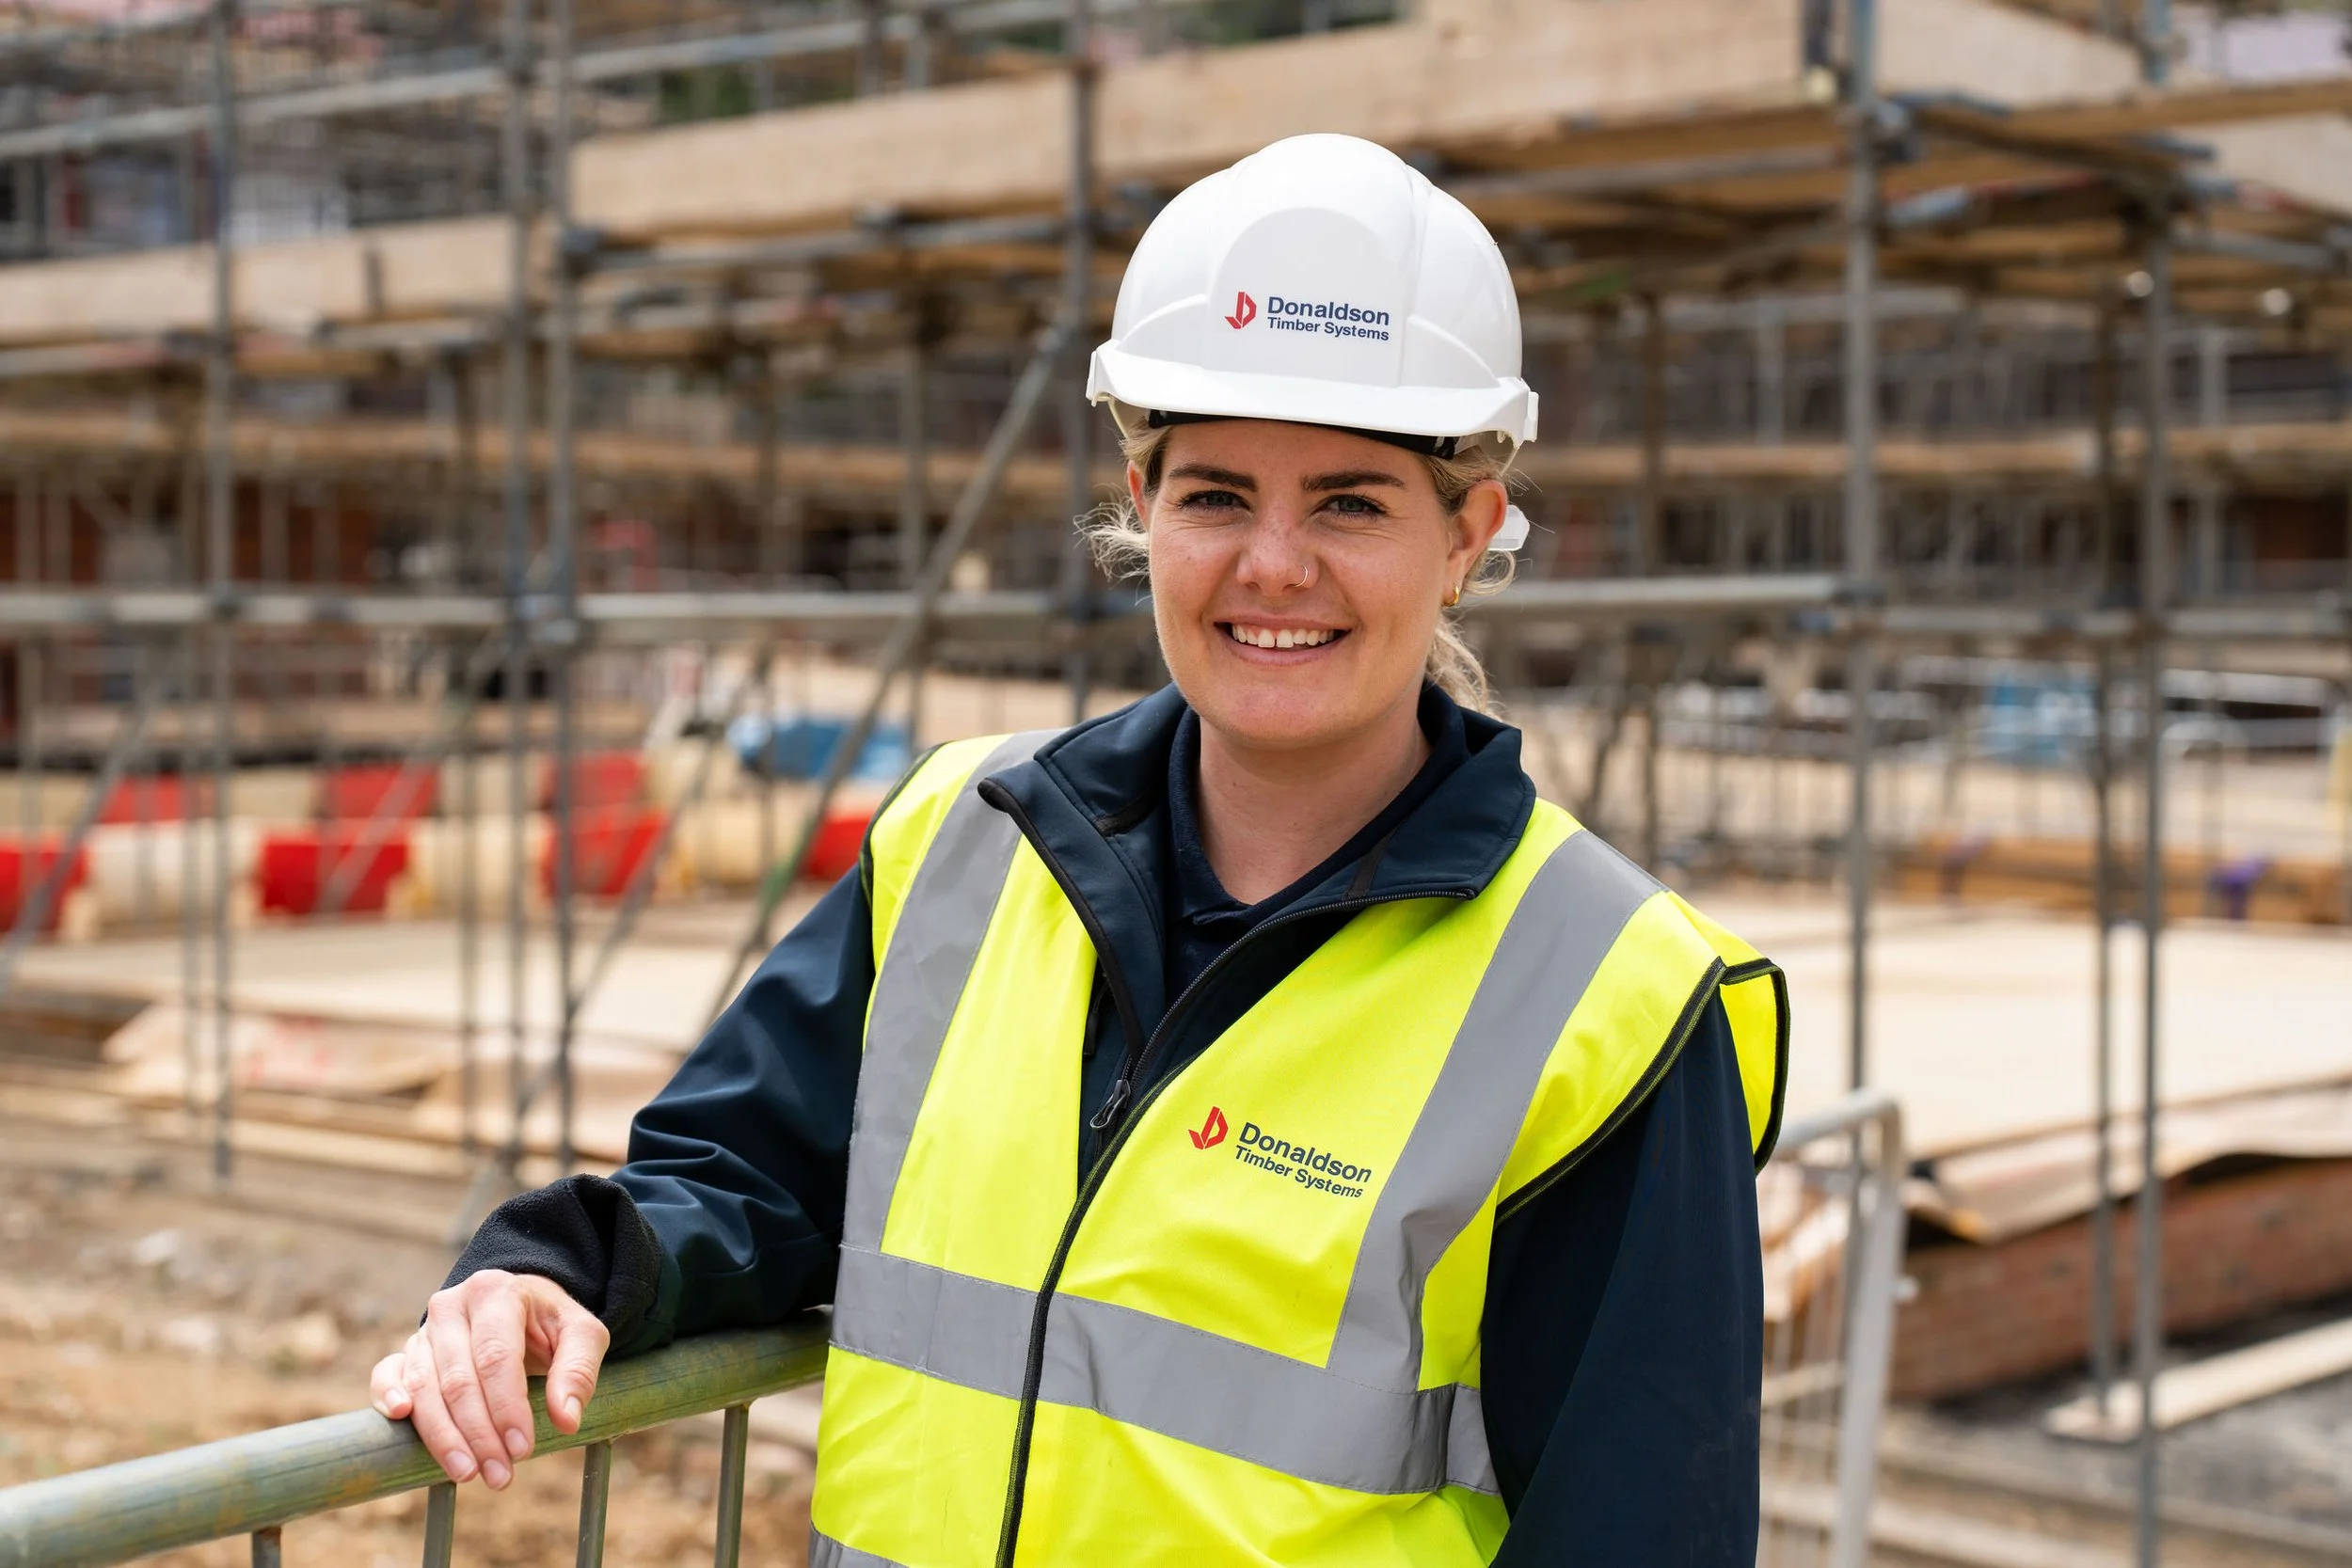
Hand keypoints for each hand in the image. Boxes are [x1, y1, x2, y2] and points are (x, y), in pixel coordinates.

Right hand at [369, 1270, 610, 1489]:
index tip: (522, 1450)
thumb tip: (566, 1420)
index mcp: (495, 1293)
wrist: (518, 1305)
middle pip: (459, 1379)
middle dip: (479, 1434)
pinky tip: (401, 1419)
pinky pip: (387, 1373)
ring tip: (467, 1473)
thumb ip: (578, 1371)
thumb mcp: (582, 1334)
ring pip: (425, 1386)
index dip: (506, 1408)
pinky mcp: (406, 1351)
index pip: (496, 1357)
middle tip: (500, 1476)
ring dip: (443, 1436)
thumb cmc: (550, 1323)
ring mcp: (425, 1329)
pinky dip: (388, 1395)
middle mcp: (452, 1307)